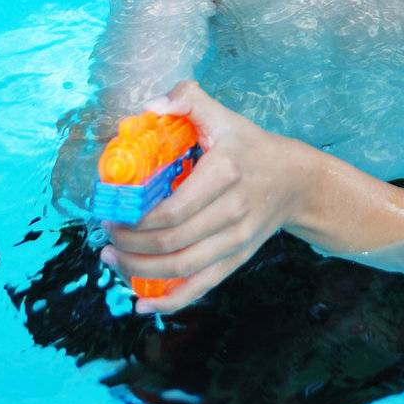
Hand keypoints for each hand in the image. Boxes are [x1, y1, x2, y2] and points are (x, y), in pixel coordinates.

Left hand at [98, 79, 309, 313]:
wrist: (297, 181)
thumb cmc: (252, 147)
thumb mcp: (224, 118)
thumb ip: (188, 100)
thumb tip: (152, 106)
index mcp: (225, 173)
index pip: (172, 209)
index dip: (135, 219)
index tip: (112, 213)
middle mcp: (233, 211)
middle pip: (171, 242)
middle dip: (130, 244)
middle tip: (107, 236)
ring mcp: (237, 239)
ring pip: (181, 268)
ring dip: (139, 270)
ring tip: (113, 258)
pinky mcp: (238, 258)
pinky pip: (201, 286)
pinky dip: (171, 301)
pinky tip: (142, 303)